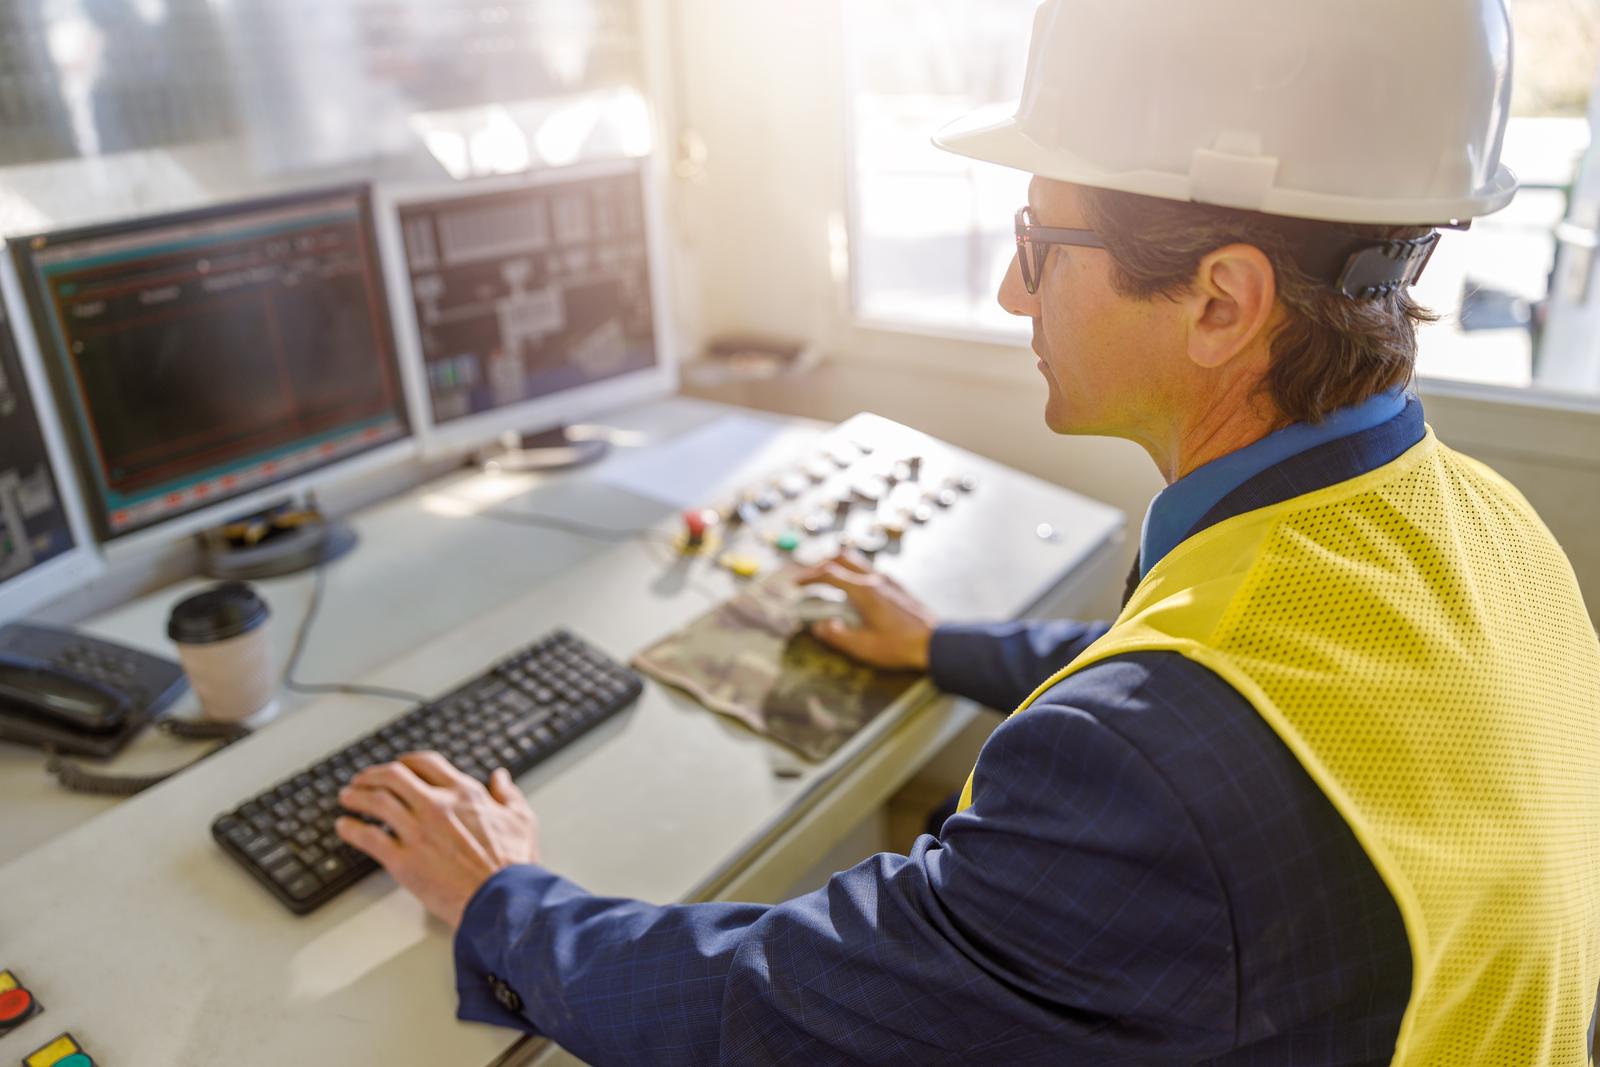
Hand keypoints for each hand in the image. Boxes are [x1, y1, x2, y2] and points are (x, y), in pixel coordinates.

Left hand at [335, 752, 540, 929]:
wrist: (502, 900)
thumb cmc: (514, 864)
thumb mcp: (521, 819)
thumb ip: (508, 794)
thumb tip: (501, 777)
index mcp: (464, 793)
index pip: (425, 763)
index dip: (406, 761)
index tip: (398, 766)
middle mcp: (436, 806)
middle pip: (393, 776)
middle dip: (373, 775)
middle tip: (362, 780)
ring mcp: (417, 832)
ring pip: (376, 802)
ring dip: (356, 796)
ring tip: (347, 797)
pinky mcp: (403, 860)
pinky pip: (368, 838)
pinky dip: (351, 830)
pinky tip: (344, 827)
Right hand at [792, 550, 937, 670]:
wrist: (936, 643)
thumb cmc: (900, 646)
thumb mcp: (863, 647)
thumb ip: (837, 636)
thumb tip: (818, 626)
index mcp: (864, 591)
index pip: (829, 573)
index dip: (808, 576)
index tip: (796, 584)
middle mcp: (876, 579)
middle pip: (843, 557)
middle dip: (823, 564)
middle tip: (811, 579)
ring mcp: (889, 581)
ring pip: (858, 562)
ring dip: (840, 567)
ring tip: (830, 585)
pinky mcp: (897, 587)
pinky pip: (871, 571)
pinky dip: (855, 575)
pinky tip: (856, 594)